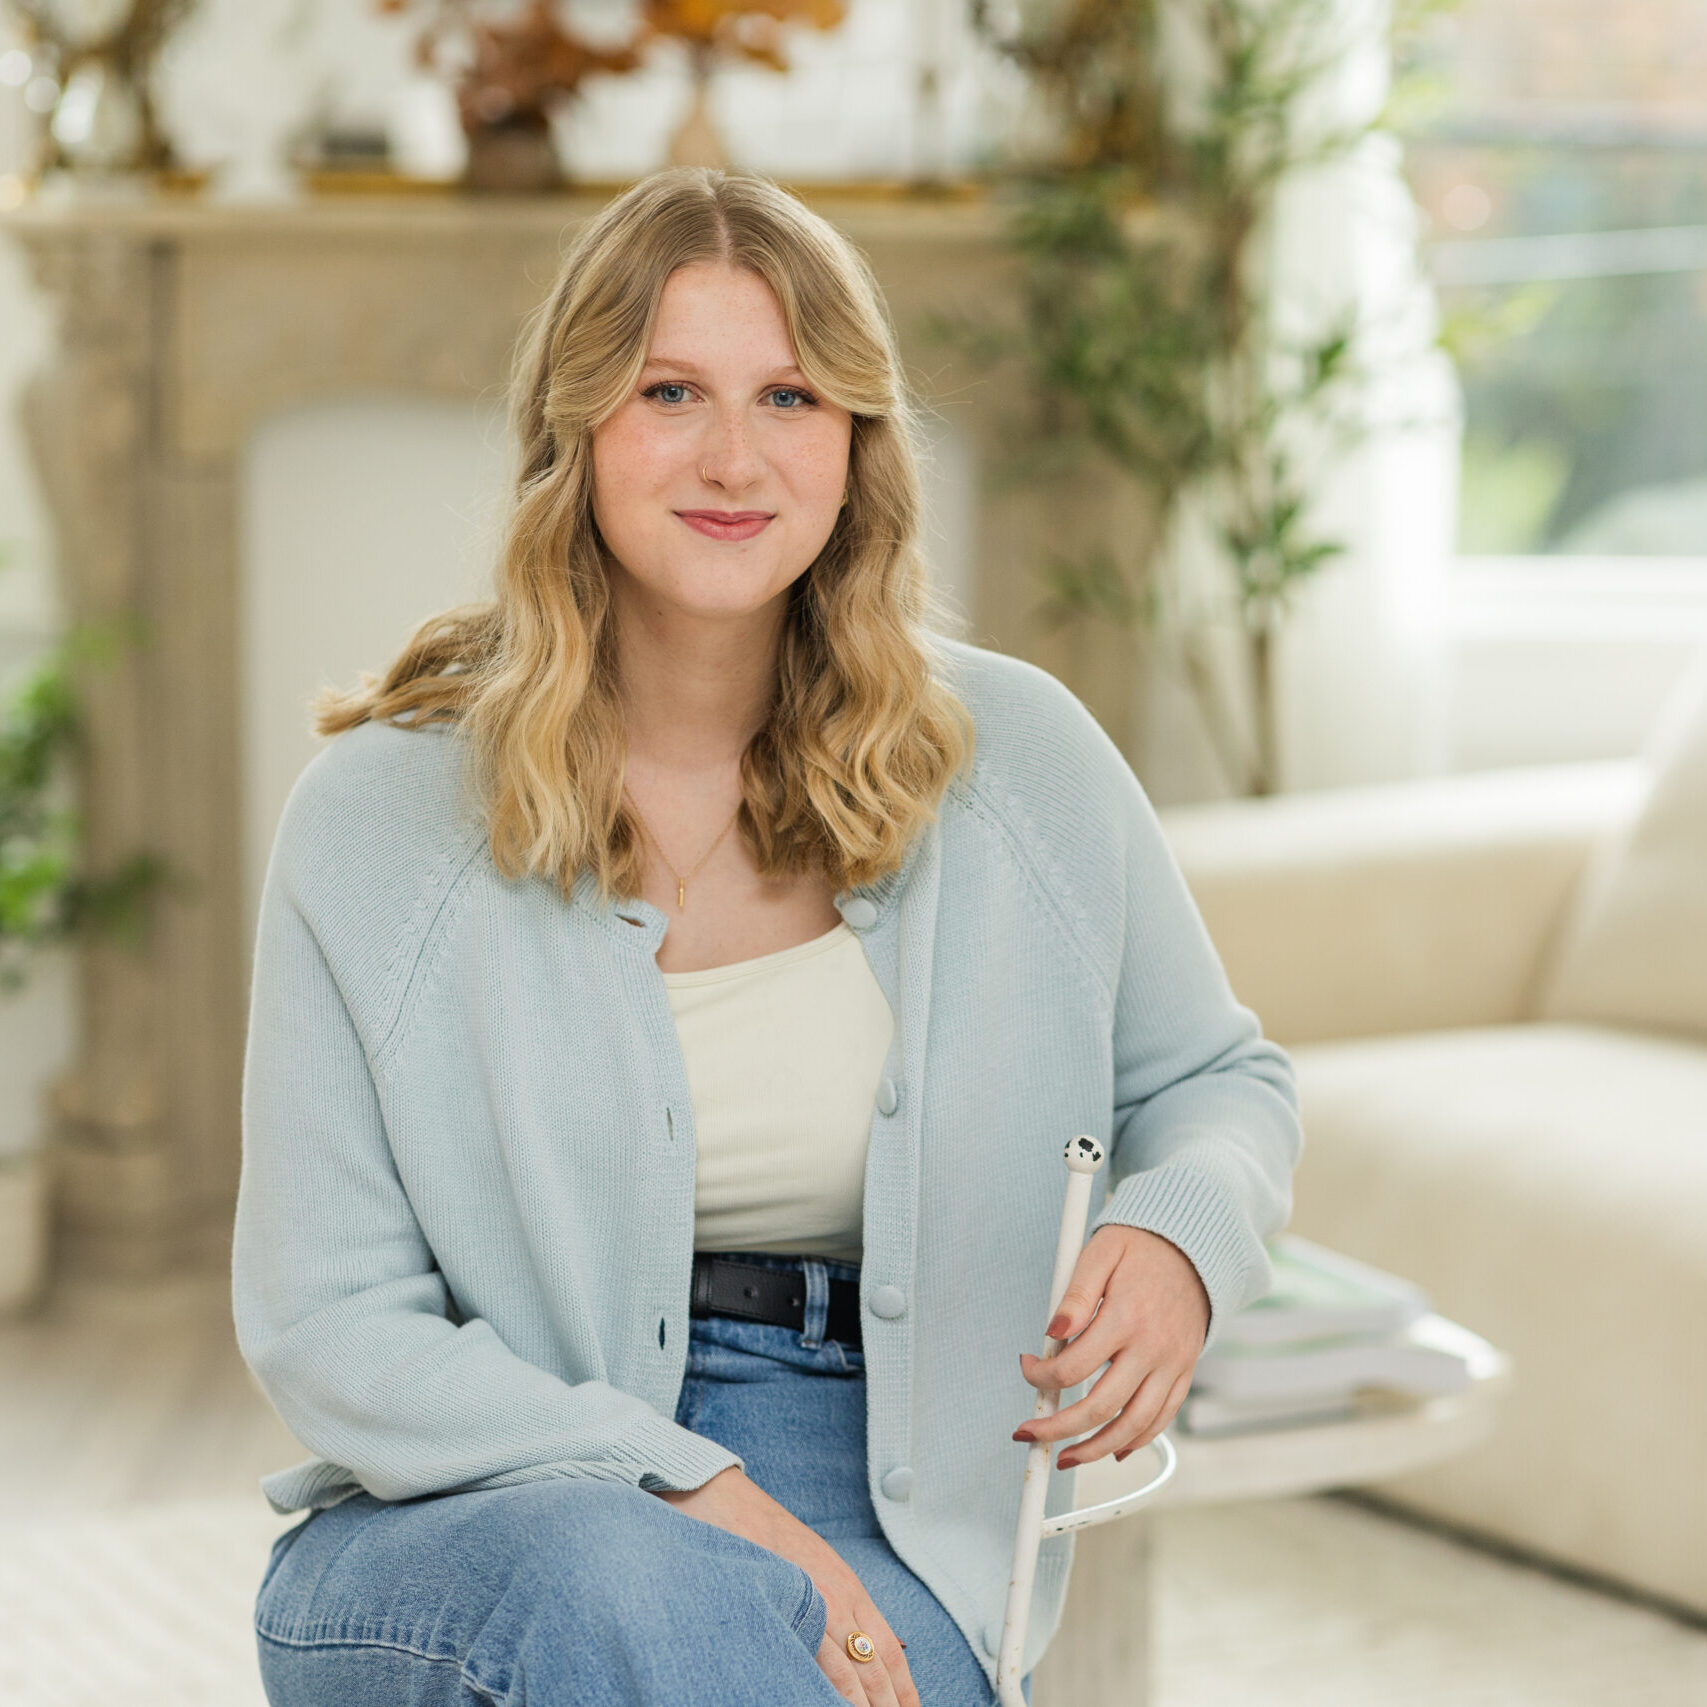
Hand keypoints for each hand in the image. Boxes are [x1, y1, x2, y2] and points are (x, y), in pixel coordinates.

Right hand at [655, 1466, 918, 1706]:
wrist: (718, 1497)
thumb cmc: (761, 1533)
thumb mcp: (812, 1563)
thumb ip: (839, 1602)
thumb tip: (873, 1641)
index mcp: (848, 1589)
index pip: (890, 1651)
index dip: (904, 1691)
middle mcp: (836, 1600)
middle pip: (875, 1669)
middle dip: (888, 1706)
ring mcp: (808, 1607)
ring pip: (848, 1676)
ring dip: (860, 1706)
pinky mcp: (778, 1612)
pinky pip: (809, 1666)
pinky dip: (823, 1694)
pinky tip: (824, 1703)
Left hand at [1013, 1224, 1208, 1469]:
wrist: (1194, 1248)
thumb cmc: (1142, 1248)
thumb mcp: (1101, 1252)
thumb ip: (1075, 1294)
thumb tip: (1052, 1331)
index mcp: (1126, 1317)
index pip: (1073, 1367)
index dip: (1040, 1376)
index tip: (1027, 1367)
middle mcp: (1152, 1348)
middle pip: (1100, 1406)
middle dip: (1057, 1428)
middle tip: (1029, 1433)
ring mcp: (1172, 1365)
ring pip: (1133, 1425)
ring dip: (1095, 1449)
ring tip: (1066, 1457)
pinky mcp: (1184, 1372)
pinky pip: (1162, 1418)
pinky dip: (1136, 1440)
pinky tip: (1112, 1449)